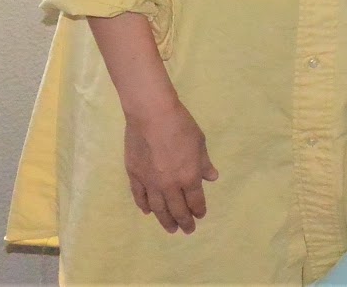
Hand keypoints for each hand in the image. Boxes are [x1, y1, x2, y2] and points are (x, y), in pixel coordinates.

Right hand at [123, 101, 219, 233]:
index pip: (195, 201)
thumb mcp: (199, 143)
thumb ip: (204, 163)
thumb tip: (211, 178)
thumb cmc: (181, 126)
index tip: (200, 215)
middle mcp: (169, 186)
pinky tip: (147, 212)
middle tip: (187, 230)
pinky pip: (140, 197)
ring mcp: (150, 183)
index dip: (198, 210)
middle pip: (177, 209)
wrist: (152, 115)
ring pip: (158, 209)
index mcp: (188, 177)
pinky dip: (144, 206)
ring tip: (170, 228)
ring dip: (165, 220)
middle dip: (184, 221)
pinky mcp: (134, 176)